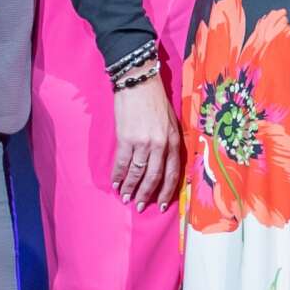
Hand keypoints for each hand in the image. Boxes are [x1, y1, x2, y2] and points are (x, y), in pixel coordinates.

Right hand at [113, 73, 182, 211]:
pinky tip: (114, 183)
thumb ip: (170, 142)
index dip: (166, 191)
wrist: (139, 83)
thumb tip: (163, 164)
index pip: (173, 173)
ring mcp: (143, 143)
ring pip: (137, 173)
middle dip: (146, 195)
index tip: (160, 205)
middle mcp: (161, 144)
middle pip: (154, 177)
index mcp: (175, 140)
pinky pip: (122, 163)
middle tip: (138, 207)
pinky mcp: (126, 139)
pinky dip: (117, 175)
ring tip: (124, 198)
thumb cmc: (156, 101)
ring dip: (129, 188)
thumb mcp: (172, 122)